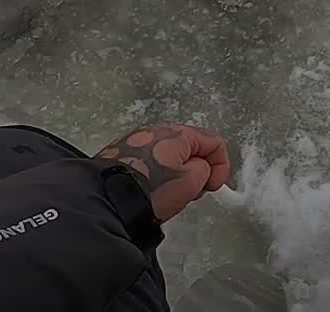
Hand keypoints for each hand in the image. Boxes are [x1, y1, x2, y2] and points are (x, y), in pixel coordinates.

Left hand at [94, 122, 231, 221]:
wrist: (108, 199)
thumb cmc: (147, 190)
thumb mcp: (191, 182)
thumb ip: (205, 170)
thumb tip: (199, 169)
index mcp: (177, 132)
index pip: (214, 142)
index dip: (221, 166)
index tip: (214, 186)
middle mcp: (156, 130)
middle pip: (191, 148)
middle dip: (199, 170)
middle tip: (194, 192)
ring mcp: (137, 141)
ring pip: (170, 156)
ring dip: (178, 174)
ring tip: (170, 196)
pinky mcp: (123, 154)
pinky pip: (151, 162)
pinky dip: (158, 175)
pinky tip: (152, 192)